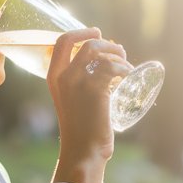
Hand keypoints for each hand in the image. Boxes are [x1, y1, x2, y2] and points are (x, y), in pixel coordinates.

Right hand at [47, 28, 128, 182]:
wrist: (82, 151)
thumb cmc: (80, 129)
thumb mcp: (71, 101)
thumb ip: (77, 85)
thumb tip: (100, 67)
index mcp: (53, 77)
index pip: (62, 41)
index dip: (81, 32)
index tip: (96, 31)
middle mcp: (63, 76)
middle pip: (87, 43)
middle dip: (106, 42)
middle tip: (119, 51)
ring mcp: (78, 82)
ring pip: (101, 52)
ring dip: (118, 54)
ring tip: (126, 64)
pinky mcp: (95, 90)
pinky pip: (113, 67)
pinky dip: (125, 68)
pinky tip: (129, 74)